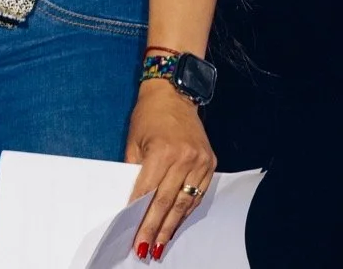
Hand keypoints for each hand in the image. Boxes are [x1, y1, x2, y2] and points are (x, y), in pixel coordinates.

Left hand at [126, 82, 216, 259]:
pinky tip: (176, 224)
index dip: (140, 216)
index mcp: (162, 152)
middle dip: (155, 228)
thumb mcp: (134, 140)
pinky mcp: (210, 164)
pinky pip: (197, 194)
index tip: (133, 235)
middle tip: (146, 249)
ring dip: (172, 225)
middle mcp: (184, 158)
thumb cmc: (149, 115)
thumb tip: (132, 201)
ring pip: (185, 203)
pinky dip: (186, 211)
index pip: (148, 192)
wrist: (176, 94)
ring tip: (160, 244)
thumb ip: (134, 170)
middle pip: (167, 202)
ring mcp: (200, 162)